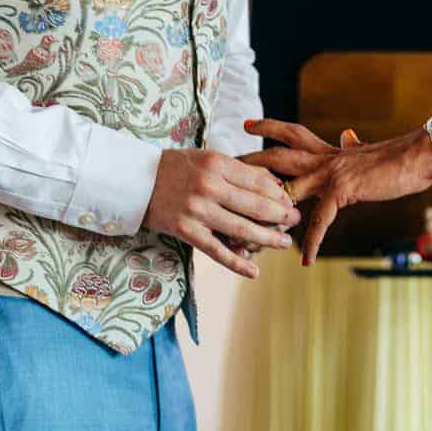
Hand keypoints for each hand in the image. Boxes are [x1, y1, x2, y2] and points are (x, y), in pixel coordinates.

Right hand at [144, 148, 299, 278]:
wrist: (135, 180)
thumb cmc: (176, 167)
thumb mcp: (208, 158)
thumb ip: (238, 171)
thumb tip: (273, 184)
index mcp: (217, 164)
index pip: (258, 181)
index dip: (278, 193)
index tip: (290, 201)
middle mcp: (209, 186)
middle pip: (255, 205)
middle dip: (281, 216)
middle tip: (296, 221)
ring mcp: (197, 210)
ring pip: (241, 229)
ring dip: (267, 239)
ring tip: (284, 243)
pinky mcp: (185, 231)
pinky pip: (217, 251)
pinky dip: (237, 263)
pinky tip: (253, 272)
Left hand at [242, 119, 431, 262]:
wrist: (416, 156)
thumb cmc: (395, 157)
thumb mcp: (365, 151)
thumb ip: (350, 146)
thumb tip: (348, 136)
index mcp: (327, 150)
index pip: (291, 133)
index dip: (269, 127)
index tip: (247, 124)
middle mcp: (323, 158)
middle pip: (276, 158)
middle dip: (250, 165)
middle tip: (224, 171)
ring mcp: (330, 174)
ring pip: (287, 190)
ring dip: (265, 212)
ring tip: (246, 232)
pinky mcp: (342, 190)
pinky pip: (320, 220)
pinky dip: (312, 241)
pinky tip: (305, 259)